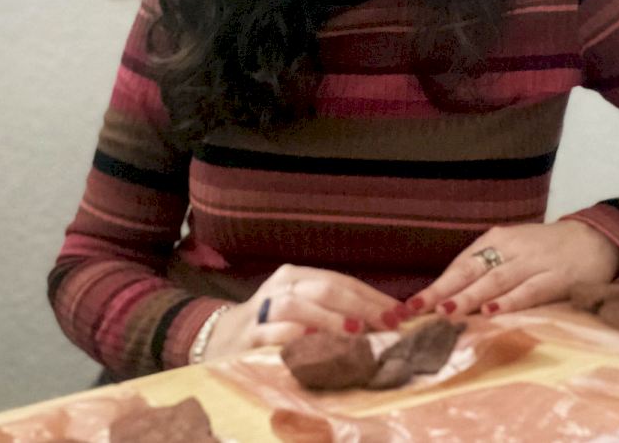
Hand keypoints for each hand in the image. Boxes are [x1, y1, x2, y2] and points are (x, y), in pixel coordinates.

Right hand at [202, 264, 405, 359]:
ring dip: (329, 318)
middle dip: (359, 305)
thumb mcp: (302, 309)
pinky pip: (272, 332)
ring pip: (297, 305)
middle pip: (323, 288)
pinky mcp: (247, 336)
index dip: (371, 296)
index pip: (341, 281)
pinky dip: (294, 335)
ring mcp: (262, 309)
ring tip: (355, 331)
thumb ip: (334, 310)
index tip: (399, 313)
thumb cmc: (272, 324)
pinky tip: (314, 341)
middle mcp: (281, 286)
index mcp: (297, 276)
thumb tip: (383, 319)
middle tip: (386, 323)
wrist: (219, 338)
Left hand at [407, 220, 618, 318]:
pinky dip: (510, 301)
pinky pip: (529, 291)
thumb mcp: (512, 250)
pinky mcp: (555, 277)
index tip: (409, 305)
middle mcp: (510, 248)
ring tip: (446, 311)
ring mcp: (533, 262)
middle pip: (471, 271)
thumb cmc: (546, 249)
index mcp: (496, 240)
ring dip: (470, 297)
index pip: (460, 263)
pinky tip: (492, 311)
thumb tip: (447, 296)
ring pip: (496, 280)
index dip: (435, 284)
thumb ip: (485, 269)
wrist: (594, 238)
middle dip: (442, 291)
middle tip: (416, 309)